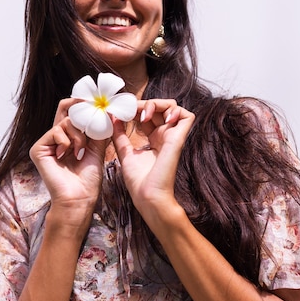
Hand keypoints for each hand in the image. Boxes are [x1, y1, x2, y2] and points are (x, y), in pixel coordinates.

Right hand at [29, 98, 105, 211]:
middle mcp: (57, 138)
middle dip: (78, 105)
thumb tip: (107, 113)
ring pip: (65, 121)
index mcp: (70, 138)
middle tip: (90, 105)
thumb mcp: (97, 149)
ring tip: (80, 151)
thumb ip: (98, 131)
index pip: (73, 113)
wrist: (79, 197)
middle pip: (64, 109)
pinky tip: (68, 154)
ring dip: (78, 135)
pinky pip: (56, 131)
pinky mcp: (38, 149)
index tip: (96, 101)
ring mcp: (47, 143)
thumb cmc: (88, 179)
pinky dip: (67, 141)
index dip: (82, 105)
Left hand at [112, 99, 194, 214]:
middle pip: (159, 107)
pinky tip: (161, 119)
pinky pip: (187, 116)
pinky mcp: (179, 139)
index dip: (136, 108)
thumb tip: (113, 117)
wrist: (148, 196)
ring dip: (158, 104)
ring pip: (173, 107)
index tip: (122, 111)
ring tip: (144, 115)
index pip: (148, 114)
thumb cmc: (138, 182)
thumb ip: (120, 135)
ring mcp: (173, 136)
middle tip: (131, 110)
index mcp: (153, 139)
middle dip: (144, 104)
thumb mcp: (125, 153)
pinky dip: (175, 111)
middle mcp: (164, 136)